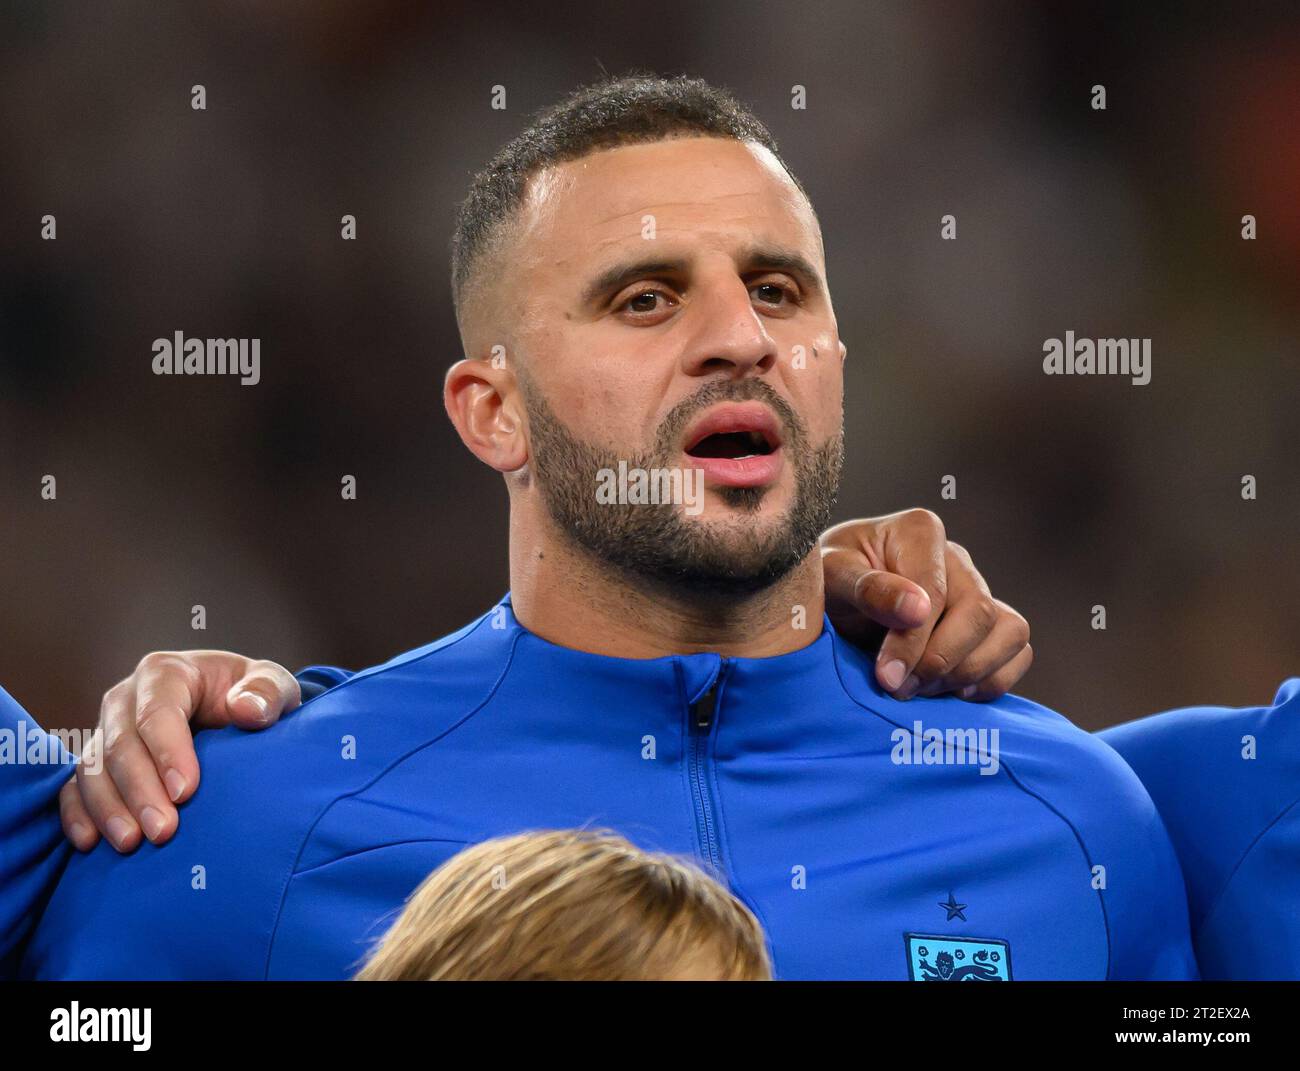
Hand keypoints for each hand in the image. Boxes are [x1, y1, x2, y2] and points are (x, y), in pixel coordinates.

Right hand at [60, 651, 299, 852]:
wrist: (235, 710)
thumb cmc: (253, 697)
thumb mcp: (272, 685)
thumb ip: (267, 692)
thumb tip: (246, 710)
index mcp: (167, 673)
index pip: (158, 713)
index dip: (167, 752)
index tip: (185, 792)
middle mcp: (127, 699)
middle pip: (121, 745)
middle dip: (139, 790)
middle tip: (163, 832)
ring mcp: (106, 732)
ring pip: (92, 770)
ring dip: (108, 809)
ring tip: (132, 843)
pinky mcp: (96, 764)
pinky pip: (74, 789)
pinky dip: (78, 815)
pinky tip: (91, 843)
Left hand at [821, 510, 1031, 700]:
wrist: (832, 601)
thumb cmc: (828, 582)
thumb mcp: (832, 577)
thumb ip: (867, 589)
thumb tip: (918, 610)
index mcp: (920, 532)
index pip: (936, 592)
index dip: (913, 641)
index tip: (886, 676)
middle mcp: (957, 557)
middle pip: (978, 614)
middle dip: (939, 661)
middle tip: (897, 688)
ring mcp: (978, 590)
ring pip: (1010, 632)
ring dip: (968, 672)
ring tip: (920, 689)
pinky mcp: (988, 624)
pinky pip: (1019, 651)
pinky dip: (991, 680)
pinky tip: (949, 690)